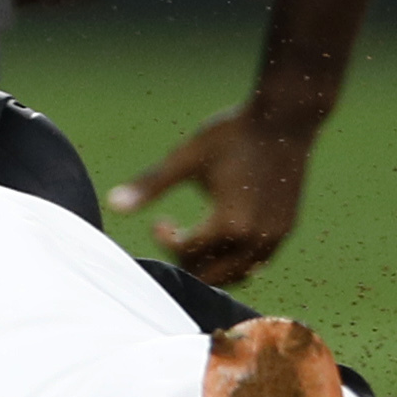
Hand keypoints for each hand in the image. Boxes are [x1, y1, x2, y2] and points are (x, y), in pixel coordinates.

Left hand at [107, 105, 315, 285]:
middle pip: (212, 275)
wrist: (284, 121)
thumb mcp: (186, 158)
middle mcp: (255, 239)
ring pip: (237, 274)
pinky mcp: (285, 230)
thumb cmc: (231, 136)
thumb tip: (111, 205)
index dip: (165, 240)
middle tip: (175, 235)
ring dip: (211, 265)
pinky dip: (235, 260)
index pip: (187, 254)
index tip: (159, 221)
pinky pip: (257, 262)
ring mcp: (275, 237)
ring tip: (195, 239)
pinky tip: (221, 238)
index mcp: (228, 224)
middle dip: (186, 261)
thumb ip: (151, 185)